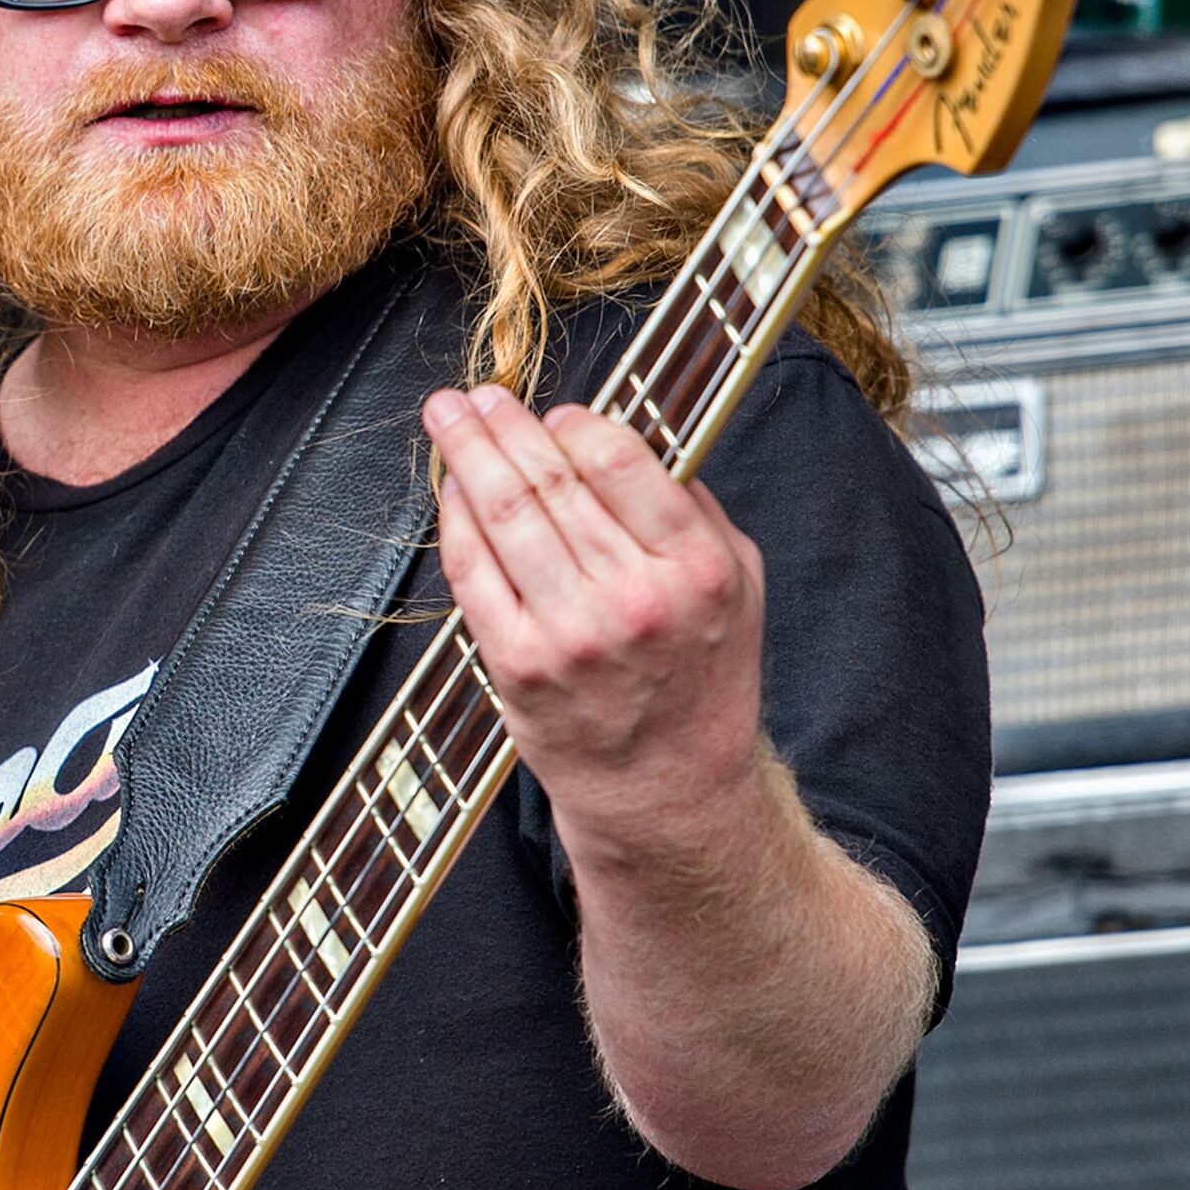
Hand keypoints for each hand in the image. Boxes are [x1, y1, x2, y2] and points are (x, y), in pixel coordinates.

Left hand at [420, 384, 768, 849]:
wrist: (670, 793)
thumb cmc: (703, 683)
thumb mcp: (740, 586)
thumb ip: (694, 510)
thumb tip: (628, 438)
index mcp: (696, 569)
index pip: (621, 462)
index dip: (577, 423)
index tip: (557, 413)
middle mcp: (634, 600)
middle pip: (551, 481)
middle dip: (504, 425)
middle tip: (478, 395)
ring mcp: (570, 635)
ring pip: (505, 516)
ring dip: (468, 455)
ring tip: (449, 420)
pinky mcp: (518, 667)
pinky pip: (473, 572)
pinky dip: (455, 521)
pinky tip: (450, 491)